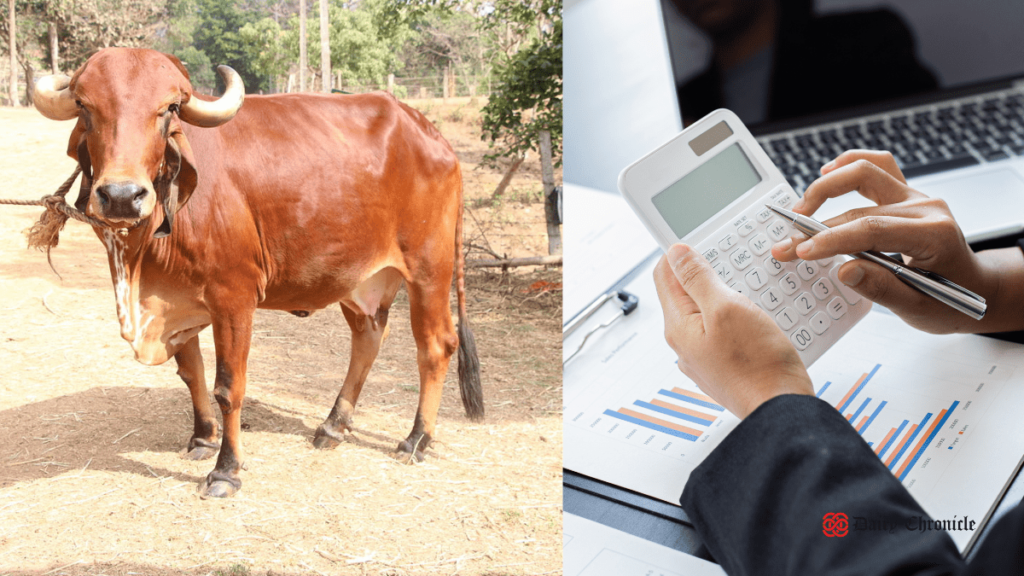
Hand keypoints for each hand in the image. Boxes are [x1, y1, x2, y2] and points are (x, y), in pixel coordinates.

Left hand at [653, 244, 813, 418]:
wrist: (782, 409)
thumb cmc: (758, 364)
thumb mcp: (727, 307)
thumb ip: (698, 278)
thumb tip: (676, 253)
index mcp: (678, 326)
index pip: (664, 275)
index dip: (680, 253)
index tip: (702, 241)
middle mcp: (685, 343)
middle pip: (686, 293)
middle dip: (707, 274)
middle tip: (732, 264)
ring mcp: (704, 356)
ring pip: (707, 312)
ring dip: (726, 295)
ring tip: (748, 291)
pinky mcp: (724, 365)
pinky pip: (724, 331)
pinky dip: (738, 318)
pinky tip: (757, 317)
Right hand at [771, 150, 1020, 333]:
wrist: (973, 287)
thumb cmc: (948, 300)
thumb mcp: (917, 309)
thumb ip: (881, 289)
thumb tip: (845, 270)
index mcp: (933, 235)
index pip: (873, 229)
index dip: (832, 239)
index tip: (803, 252)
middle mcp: (925, 208)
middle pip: (860, 205)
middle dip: (816, 226)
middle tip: (788, 246)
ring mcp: (915, 196)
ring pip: (866, 170)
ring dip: (828, 186)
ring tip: (800, 209)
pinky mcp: (904, 194)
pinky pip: (877, 165)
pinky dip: (849, 164)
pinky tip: (826, 173)